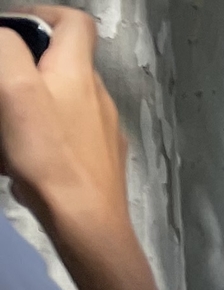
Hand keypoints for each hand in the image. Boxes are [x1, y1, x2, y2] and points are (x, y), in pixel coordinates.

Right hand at [0, 8, 127, 242]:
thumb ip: (6, 50)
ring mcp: (103, 133)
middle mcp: (98, 98)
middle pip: (60, 65)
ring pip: (58, 105)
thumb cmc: (50, 155)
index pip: (75, 22)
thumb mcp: (15, 88)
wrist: (87, 224)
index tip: (10, 29)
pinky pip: (62, 140)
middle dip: (21, 70)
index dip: (41, 14)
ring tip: (3, 130)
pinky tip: (16, 162)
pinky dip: (37, 141)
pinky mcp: (98, 164)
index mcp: (80, 72)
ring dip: (24, 109)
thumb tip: (4, 36)